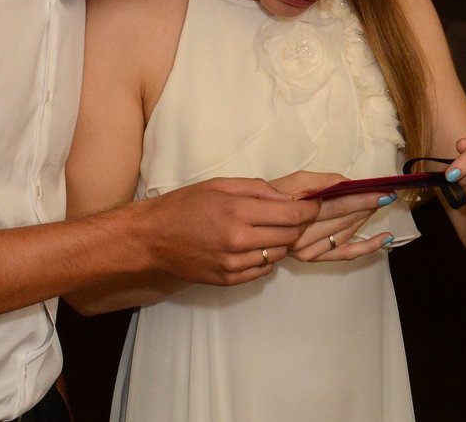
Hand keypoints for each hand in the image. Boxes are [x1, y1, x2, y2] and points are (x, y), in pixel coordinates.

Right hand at [137, 177, 321, 285]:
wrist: (152, 239)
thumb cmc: (184, 206)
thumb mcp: (220, 185)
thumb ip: (257, 189)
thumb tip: (288, 197)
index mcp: (238, 211)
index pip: (291, 214)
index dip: (309, 209)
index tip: (314, 205)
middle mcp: (238, 240)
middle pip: (289, 236)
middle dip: (298, 225)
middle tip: (294, 216)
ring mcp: (233, 264)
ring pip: (278, 255)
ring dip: (281, 243)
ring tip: (269, 231)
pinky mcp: (228, 280)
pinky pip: (262, 271)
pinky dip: (265, 259)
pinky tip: (254, 247)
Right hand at [270, 171, 394, 262]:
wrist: (252, 221)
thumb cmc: (273, 196)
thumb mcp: (293, 180)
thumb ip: (321, 181)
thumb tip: (348, 183)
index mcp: (295, 213)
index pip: (335, 204)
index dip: (360, 197)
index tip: (380, 189)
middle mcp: (301, 236)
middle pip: (342, 219)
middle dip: (367, 205)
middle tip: (387, 194)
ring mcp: (307, 251)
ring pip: (345, 234)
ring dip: (366, 219)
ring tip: (382, 204)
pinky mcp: (313, 258)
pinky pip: (344, 254)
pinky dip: (367, 247)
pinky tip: (385, 238)